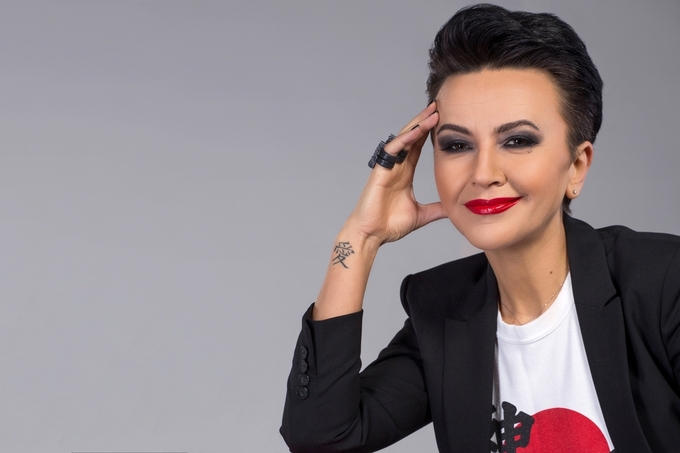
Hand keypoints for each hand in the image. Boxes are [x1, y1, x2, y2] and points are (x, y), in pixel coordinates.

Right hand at [343, 102, 443, 248]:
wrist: (372, 235)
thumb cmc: (389, 225)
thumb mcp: (422, 215)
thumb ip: (437, 209)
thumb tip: (454, 209)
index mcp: (404, 173)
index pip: (417, 147)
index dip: (429, 132)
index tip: (443, 119)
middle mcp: (396, 167)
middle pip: (411, 137)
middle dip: (424, 121)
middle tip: (439, 105)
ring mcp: (388, 167)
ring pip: (403, 139)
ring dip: (417, 125)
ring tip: (432, 111)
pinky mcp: (380, 171)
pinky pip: (392, 150)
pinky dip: (404, 139)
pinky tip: (417, 130)